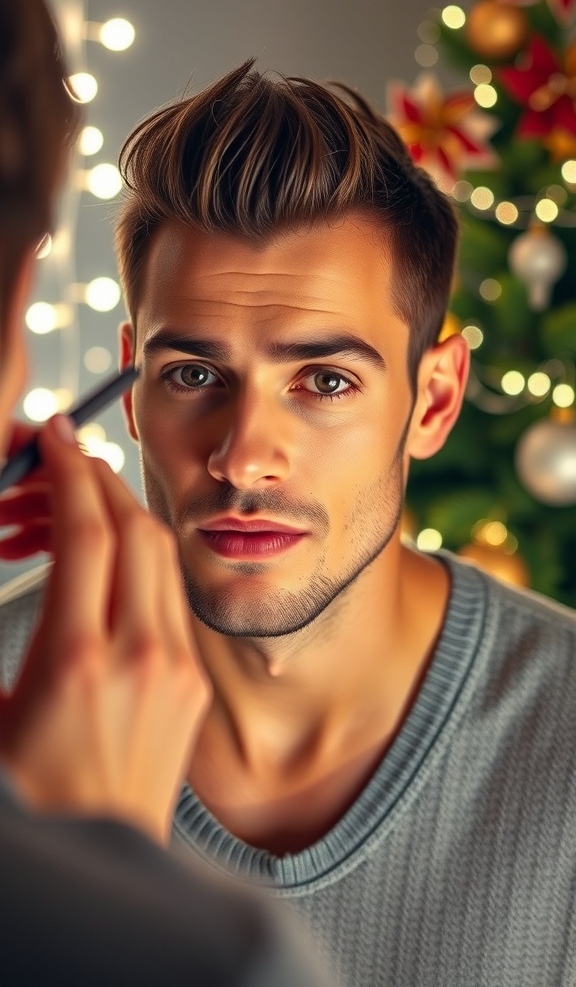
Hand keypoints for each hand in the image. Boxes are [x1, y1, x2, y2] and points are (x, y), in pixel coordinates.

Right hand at [0, 415, 209, 843]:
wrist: (100, 863)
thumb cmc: (34, 800)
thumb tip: (5, 558)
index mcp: (75, 663)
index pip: (87, 533)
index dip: (69, 473)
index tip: (54, 438)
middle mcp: (137, 657)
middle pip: (135, 528)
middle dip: (99, 478)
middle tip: (62, 461)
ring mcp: (174, 668)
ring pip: (160, 555)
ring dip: (121, 516)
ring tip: (74, 513)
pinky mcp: (191, 680)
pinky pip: (169, 594)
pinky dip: (139, 561)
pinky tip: (104, 566)